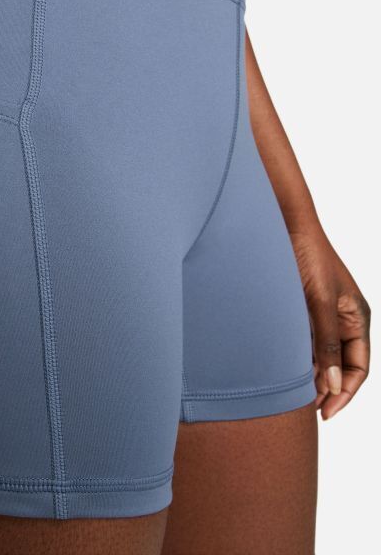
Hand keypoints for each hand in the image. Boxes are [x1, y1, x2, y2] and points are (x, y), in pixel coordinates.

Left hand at [290, 228, 369, 419]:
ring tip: (291, 394)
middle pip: (338, 365)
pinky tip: (280, 369)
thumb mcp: (320, 303)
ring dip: (308, 374)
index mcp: (357, 318)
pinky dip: (294, 357)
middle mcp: (341, 319)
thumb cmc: (309, 258)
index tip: (326, 412)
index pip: (358, 367)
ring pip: (318, 355)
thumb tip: (332, 386)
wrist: (284, 227)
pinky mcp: (299, 309)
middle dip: (326, 388)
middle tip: (305, 409)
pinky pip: (301, 341)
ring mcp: (319, 315)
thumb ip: (326, 344)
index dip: (345, 391)